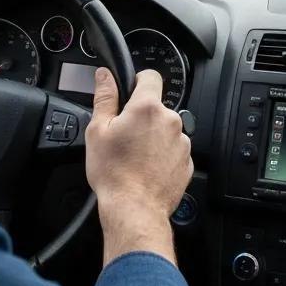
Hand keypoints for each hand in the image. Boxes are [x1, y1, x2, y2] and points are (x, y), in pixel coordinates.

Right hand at [84, 67, 192, 267]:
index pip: (151, 76)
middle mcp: (170, 121)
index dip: (138, 81)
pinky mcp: (187, 162)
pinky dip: (162, 155)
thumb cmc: (114, 173)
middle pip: (157, 107)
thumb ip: (104, 97)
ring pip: (166, 130)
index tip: (131, 91)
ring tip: (135, 156)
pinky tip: (146, 168)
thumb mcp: (98, 130)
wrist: (134, 209)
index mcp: (147, 108)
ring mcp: (182, 142)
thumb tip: (105, 76)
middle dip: (142, 116)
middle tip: (124, 135)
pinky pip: (174, 150)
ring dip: (153, 137)